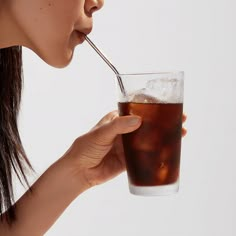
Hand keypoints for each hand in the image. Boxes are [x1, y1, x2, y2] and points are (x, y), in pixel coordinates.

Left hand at [65, 111, 186, 188]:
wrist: (79, 171)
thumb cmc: (84, 147)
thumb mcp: (100, 133)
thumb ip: (118, 126)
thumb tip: (139, 120)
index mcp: (117, 119)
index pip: (138, 109)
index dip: (153, 106)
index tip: (167, 104)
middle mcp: (125, 130)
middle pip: (148, 124)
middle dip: (164, 121)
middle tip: (181, 119)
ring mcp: (128, 145)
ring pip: (150, 139)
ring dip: (164, 136)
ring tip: (181, 133)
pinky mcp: (130, 159)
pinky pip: (146, 155)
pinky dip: (157, 153)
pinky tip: (169, 151)